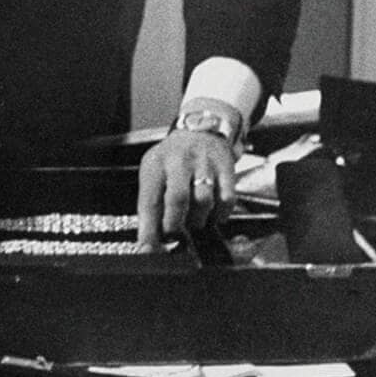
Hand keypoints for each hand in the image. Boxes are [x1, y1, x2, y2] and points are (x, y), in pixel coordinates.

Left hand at [136, 130, 236, 249]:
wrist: (202, 127)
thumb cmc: (172, 158)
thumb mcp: (153, 172)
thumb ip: (151, 202)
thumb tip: (149, 241)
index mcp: (156, 165)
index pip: (149, 200)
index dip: (148, 229)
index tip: (148, 249)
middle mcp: (180, 162)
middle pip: (178, 199)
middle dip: (174, 224)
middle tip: (173, 236)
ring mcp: (205, 163)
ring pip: (203, 200)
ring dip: (197, 220)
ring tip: (193, 223)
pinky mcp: (227, 167)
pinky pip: (226, 197)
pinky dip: (220, 214)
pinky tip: (213, 216)